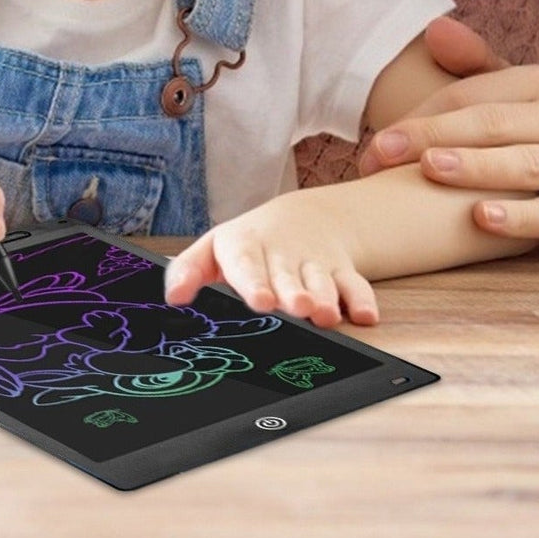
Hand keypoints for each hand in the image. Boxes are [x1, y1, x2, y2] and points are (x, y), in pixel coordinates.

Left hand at [164, 189, 378, 327]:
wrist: (300, 220)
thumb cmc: (246, 245)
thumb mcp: (212, 252)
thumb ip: (188, 272)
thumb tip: (173, 299)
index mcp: (246, 247)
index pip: (248, 264)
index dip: (254, 282)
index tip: (260, 301)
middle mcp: (282, 255)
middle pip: (289, 276)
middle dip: (294, 293)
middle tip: (297, 307)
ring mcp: (314, 263)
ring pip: (323, 281)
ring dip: (327, 298)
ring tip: (325, 315)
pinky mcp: (341, 272)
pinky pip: (356, 285)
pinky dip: (362, 300)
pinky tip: (365, 316)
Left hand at [356, 16, 538, 250]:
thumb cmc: (537, 143)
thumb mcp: (510, 101)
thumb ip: (473, 66)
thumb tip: (434, 29)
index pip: (470, 96)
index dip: (419, 118)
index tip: (375, 146)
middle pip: (491, 125)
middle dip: (431, 138)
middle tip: (381, 157)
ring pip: (524, 166)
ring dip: (474, 168)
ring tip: (431, 170)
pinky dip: (518, 217)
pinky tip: (481, 218)